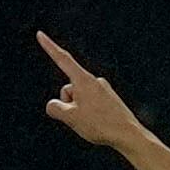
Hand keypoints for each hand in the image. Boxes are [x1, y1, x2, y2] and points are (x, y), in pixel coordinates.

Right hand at [38, 32, 145, 152]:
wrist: (129, 134)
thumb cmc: (100, 125)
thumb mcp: (70, 118)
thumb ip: (55, 108)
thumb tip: (53, 104)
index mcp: (84, 80)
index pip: (62, 59)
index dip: (49, 47)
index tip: (40, 34)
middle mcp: (94, 80)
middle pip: (68, 89)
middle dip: (68, 104)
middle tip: (81, 119)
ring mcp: (103, 89)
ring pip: (79, 99)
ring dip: (79, 110)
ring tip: (93, 123)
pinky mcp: (109, 99)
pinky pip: (90, 104)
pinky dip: (89, 114)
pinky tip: (100, 124)